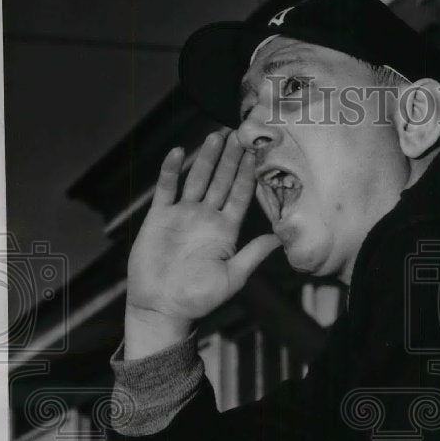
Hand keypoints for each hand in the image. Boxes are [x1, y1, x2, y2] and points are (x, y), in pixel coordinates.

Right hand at [124, 130, 280, 358]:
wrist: (162, 307)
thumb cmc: (198, 299)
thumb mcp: (233, 277)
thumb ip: (253, 254)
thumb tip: (280, 239)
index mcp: (226, 231)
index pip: (241, 195)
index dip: (249, 174)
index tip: (258, 152)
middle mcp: (206, 218)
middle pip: (222, 181)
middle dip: (231, 159)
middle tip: (240, 133)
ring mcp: (183, 215)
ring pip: (197, 179)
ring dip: (207, 159)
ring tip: (216, 136)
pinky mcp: (159, 217)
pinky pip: (166, 189)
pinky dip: (171, 171)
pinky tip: (179, 153)